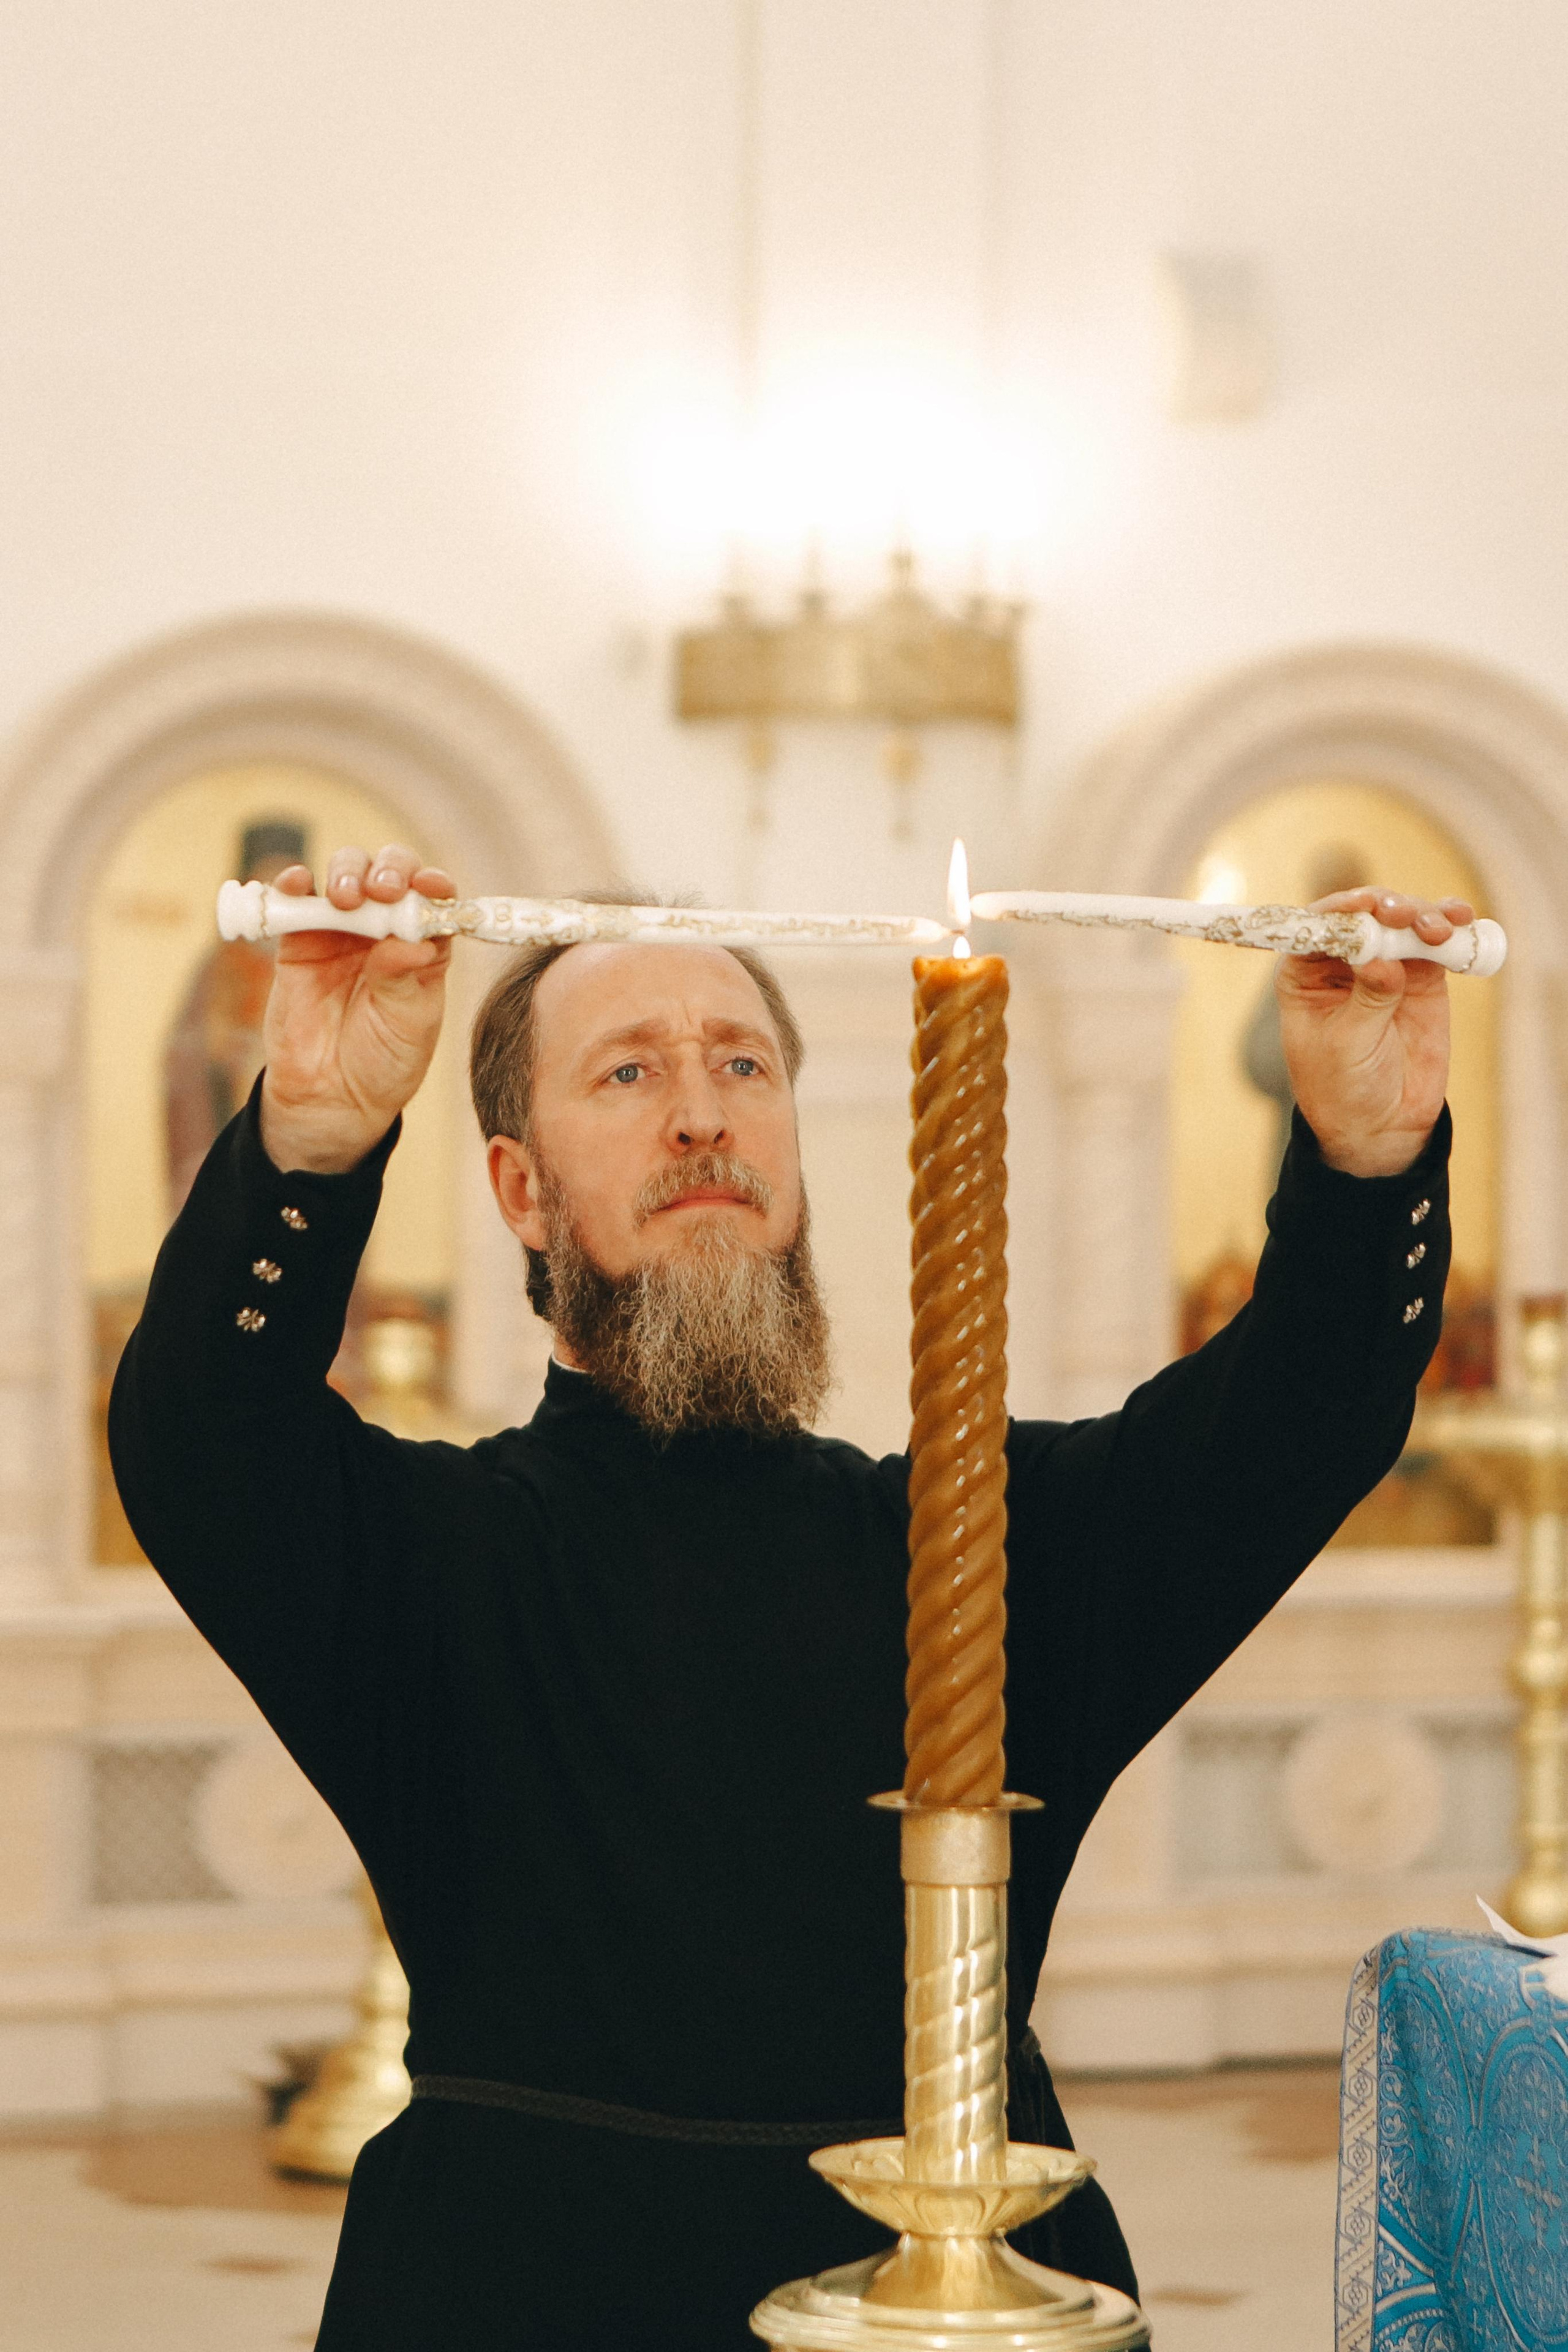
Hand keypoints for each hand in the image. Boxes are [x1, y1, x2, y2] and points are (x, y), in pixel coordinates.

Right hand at [259, 844, 455, 1174]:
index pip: (434, 899)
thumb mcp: (408, 1023)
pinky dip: (293, 883)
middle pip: (390, 874)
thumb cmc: (383, 1059)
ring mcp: (341, 930)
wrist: (332, 1097)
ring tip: (346, 898)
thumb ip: (405, 978)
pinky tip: (296, 883)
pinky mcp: (298, 940)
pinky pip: (295, 900)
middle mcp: (385, 929)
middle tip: (384, 890)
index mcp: (423, 945)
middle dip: (389, 870)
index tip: (430, 886)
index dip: (433, 883)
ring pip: (345, 875)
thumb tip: (411, 940)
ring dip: (347, 873)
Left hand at [1277, 886, 1471, 1177]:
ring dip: (1421, 914)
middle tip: (1402, 916)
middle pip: (1364, 916)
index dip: (1339, 911)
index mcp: (1305, 974)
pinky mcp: (1422, 976)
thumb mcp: (1347, 1045)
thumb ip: (1367, 1000)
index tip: (1362, 906)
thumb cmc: (1343, 1086)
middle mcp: (1343, 961)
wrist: (1381, 1124)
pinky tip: (1459, 921)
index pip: (1316, 927)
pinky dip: (1448, 928)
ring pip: (1402, 922)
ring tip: (1435, 929)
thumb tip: (1384, 962)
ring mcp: (1385, 964)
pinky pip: (1435, 943)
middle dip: (1385, 908)